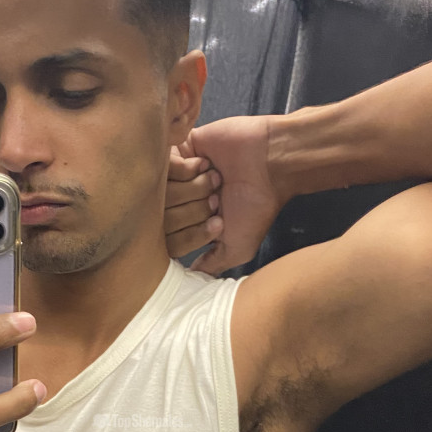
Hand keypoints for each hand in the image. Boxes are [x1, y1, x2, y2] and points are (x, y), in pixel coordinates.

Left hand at [170, 116, 284, 274]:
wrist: (272, 164)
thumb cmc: (257, 206)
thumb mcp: (237, 248)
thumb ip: (210, 266)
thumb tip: (187, 283)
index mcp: (190, 224)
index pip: (167, 241)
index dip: (191, 236)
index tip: (218, 226)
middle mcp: (180, 202)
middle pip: (161, 218)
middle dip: (194, 212)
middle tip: (217, 201)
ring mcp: (177, 175)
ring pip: (160, 191)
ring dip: (193, 189)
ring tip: (216, 182)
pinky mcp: (178, 148)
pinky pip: (163, 165)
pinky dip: (188, 169)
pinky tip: (207, 165)